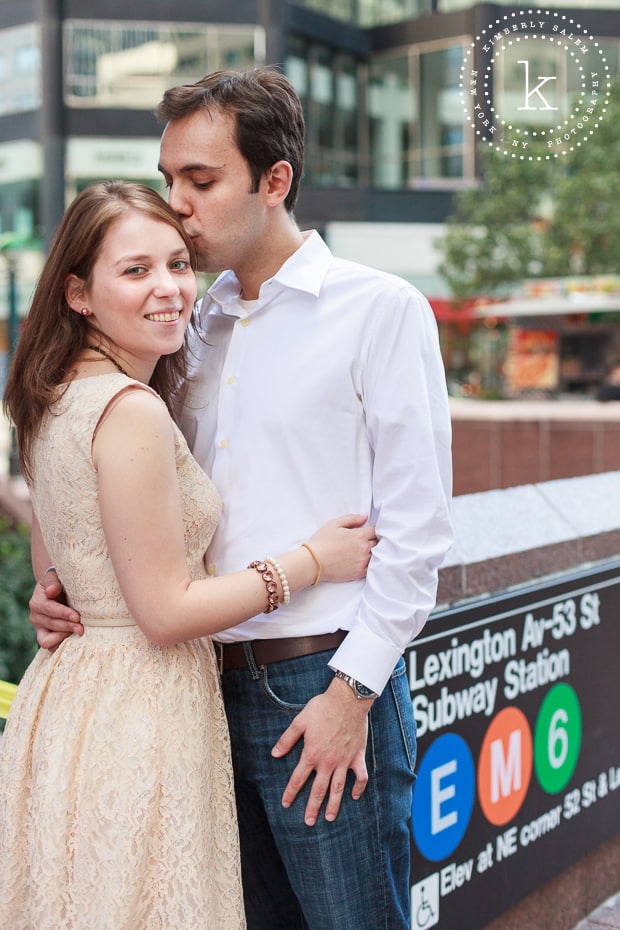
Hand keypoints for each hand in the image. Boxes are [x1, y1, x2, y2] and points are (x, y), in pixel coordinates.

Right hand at [29, 570, 82, 650]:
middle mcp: (35, 616)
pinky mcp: (43, 636)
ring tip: (78, 631)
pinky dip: (60, 644)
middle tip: (82, 627)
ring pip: (47, 640)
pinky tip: (72, 638)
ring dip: (63, 636)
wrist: (56, 590)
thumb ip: (52, 582)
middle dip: (68, 626)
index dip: (64, 614)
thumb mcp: (54, 577)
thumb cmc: (58, 582)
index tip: (77, 616)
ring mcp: (39, 628)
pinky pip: (49, 646)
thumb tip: (51, 591)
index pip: (50, 609)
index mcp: (37, 601)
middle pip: (52, 625)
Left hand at [271, 677, 370, 825]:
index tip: (285, 804)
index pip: (298, 778)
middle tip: (309, 822)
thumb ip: (287, 739)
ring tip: (330, 818)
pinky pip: (360, 777)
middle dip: (312, 807)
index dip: (291, 792)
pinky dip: (359, 788)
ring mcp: (344, 761)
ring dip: (334, 805)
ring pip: (338, 788)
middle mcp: (328, 762)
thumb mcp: (300, 721)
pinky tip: (354, 796)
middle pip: (318, 790)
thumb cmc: (322, 708)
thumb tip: (275, 754)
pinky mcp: (358, 756)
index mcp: (312, 754)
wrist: (347, 700)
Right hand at [307, 514, 376, 583]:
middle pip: (378, 542)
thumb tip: (365, 516)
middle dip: (374, 540)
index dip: (372, 530)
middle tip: (366, 541)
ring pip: (376, 555)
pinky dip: (370, 564)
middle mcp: (364, 548)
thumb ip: (352, 518)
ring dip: (373, 552)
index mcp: (359, 535)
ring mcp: (363, 561)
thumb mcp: (334, 524)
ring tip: (364, 551)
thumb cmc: (322, 542)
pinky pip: (372, 567)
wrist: (313, 562)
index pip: (375, 530)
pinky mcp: (359, 572)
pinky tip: (363, 561)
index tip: (368, 532)